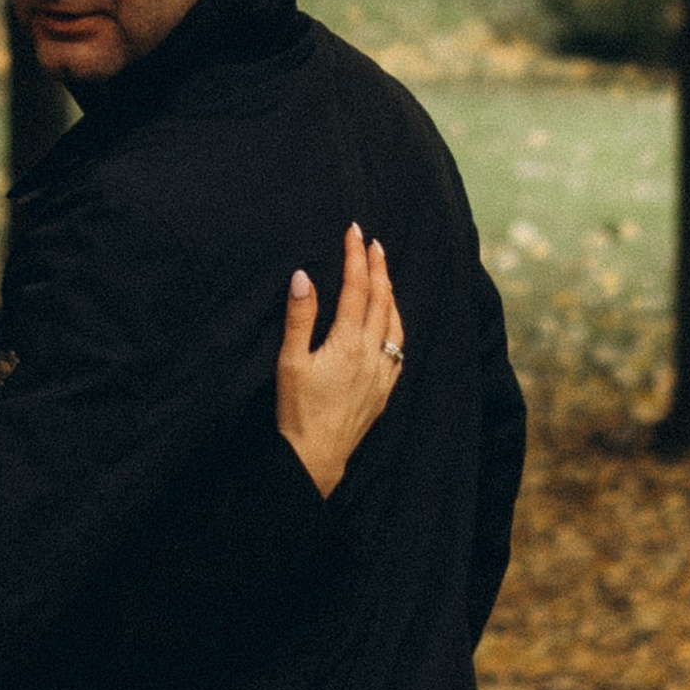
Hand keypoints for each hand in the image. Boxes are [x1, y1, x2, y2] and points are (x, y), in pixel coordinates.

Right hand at [277, 222, 401, 497]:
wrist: (316, 457)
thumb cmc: (296, 410)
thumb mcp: (290, 361)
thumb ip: (300, 317)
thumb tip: (303, 276)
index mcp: (348, 343)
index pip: (357, 288)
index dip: (356, 257)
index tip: (355, 231)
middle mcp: (372, 354)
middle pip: (381, 300)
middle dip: (378, 268)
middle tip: (373, 243)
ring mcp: (382, 374)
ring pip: (395, 324)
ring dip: (391, 295)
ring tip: (385, 275)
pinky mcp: (384, 391)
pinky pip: (398, 350)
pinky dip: (396, 326)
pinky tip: (391, 324)